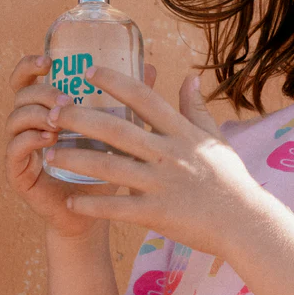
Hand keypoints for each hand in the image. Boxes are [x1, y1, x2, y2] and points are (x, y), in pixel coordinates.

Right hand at [4, 55, 157, 238]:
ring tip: (60, 119)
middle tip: (66, 100)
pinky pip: (13, 150)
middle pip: (21, 94)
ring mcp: (21, 149)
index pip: (27, 78)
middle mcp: (30, 124)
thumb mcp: (120, 129)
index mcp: (48, 108)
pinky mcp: (19, 174)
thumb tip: (150, 67)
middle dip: (42, 91)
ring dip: (37, 114)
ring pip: (15, 119)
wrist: (99, 212)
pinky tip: (49, 139)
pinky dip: (29, 140)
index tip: (49, 60)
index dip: (30, 65)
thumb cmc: (109, 166)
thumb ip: (131, 99)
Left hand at [41, 66, 260, 256]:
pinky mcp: (156, 213)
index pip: (144, 99)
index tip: (88, 72)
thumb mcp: (215, 137)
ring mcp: (161, 183)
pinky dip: (92, 203)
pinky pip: (116, 207)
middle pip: (116, 130)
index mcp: (182, 132)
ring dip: (74, 159)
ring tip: (49, 154)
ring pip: (108, 167)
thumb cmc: (230, 179)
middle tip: (53, 112)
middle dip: (80, 118)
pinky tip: (71, 199)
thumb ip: (196, 108)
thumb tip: (189, 76)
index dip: (115, 82)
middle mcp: (169, 153)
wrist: (244, 222)